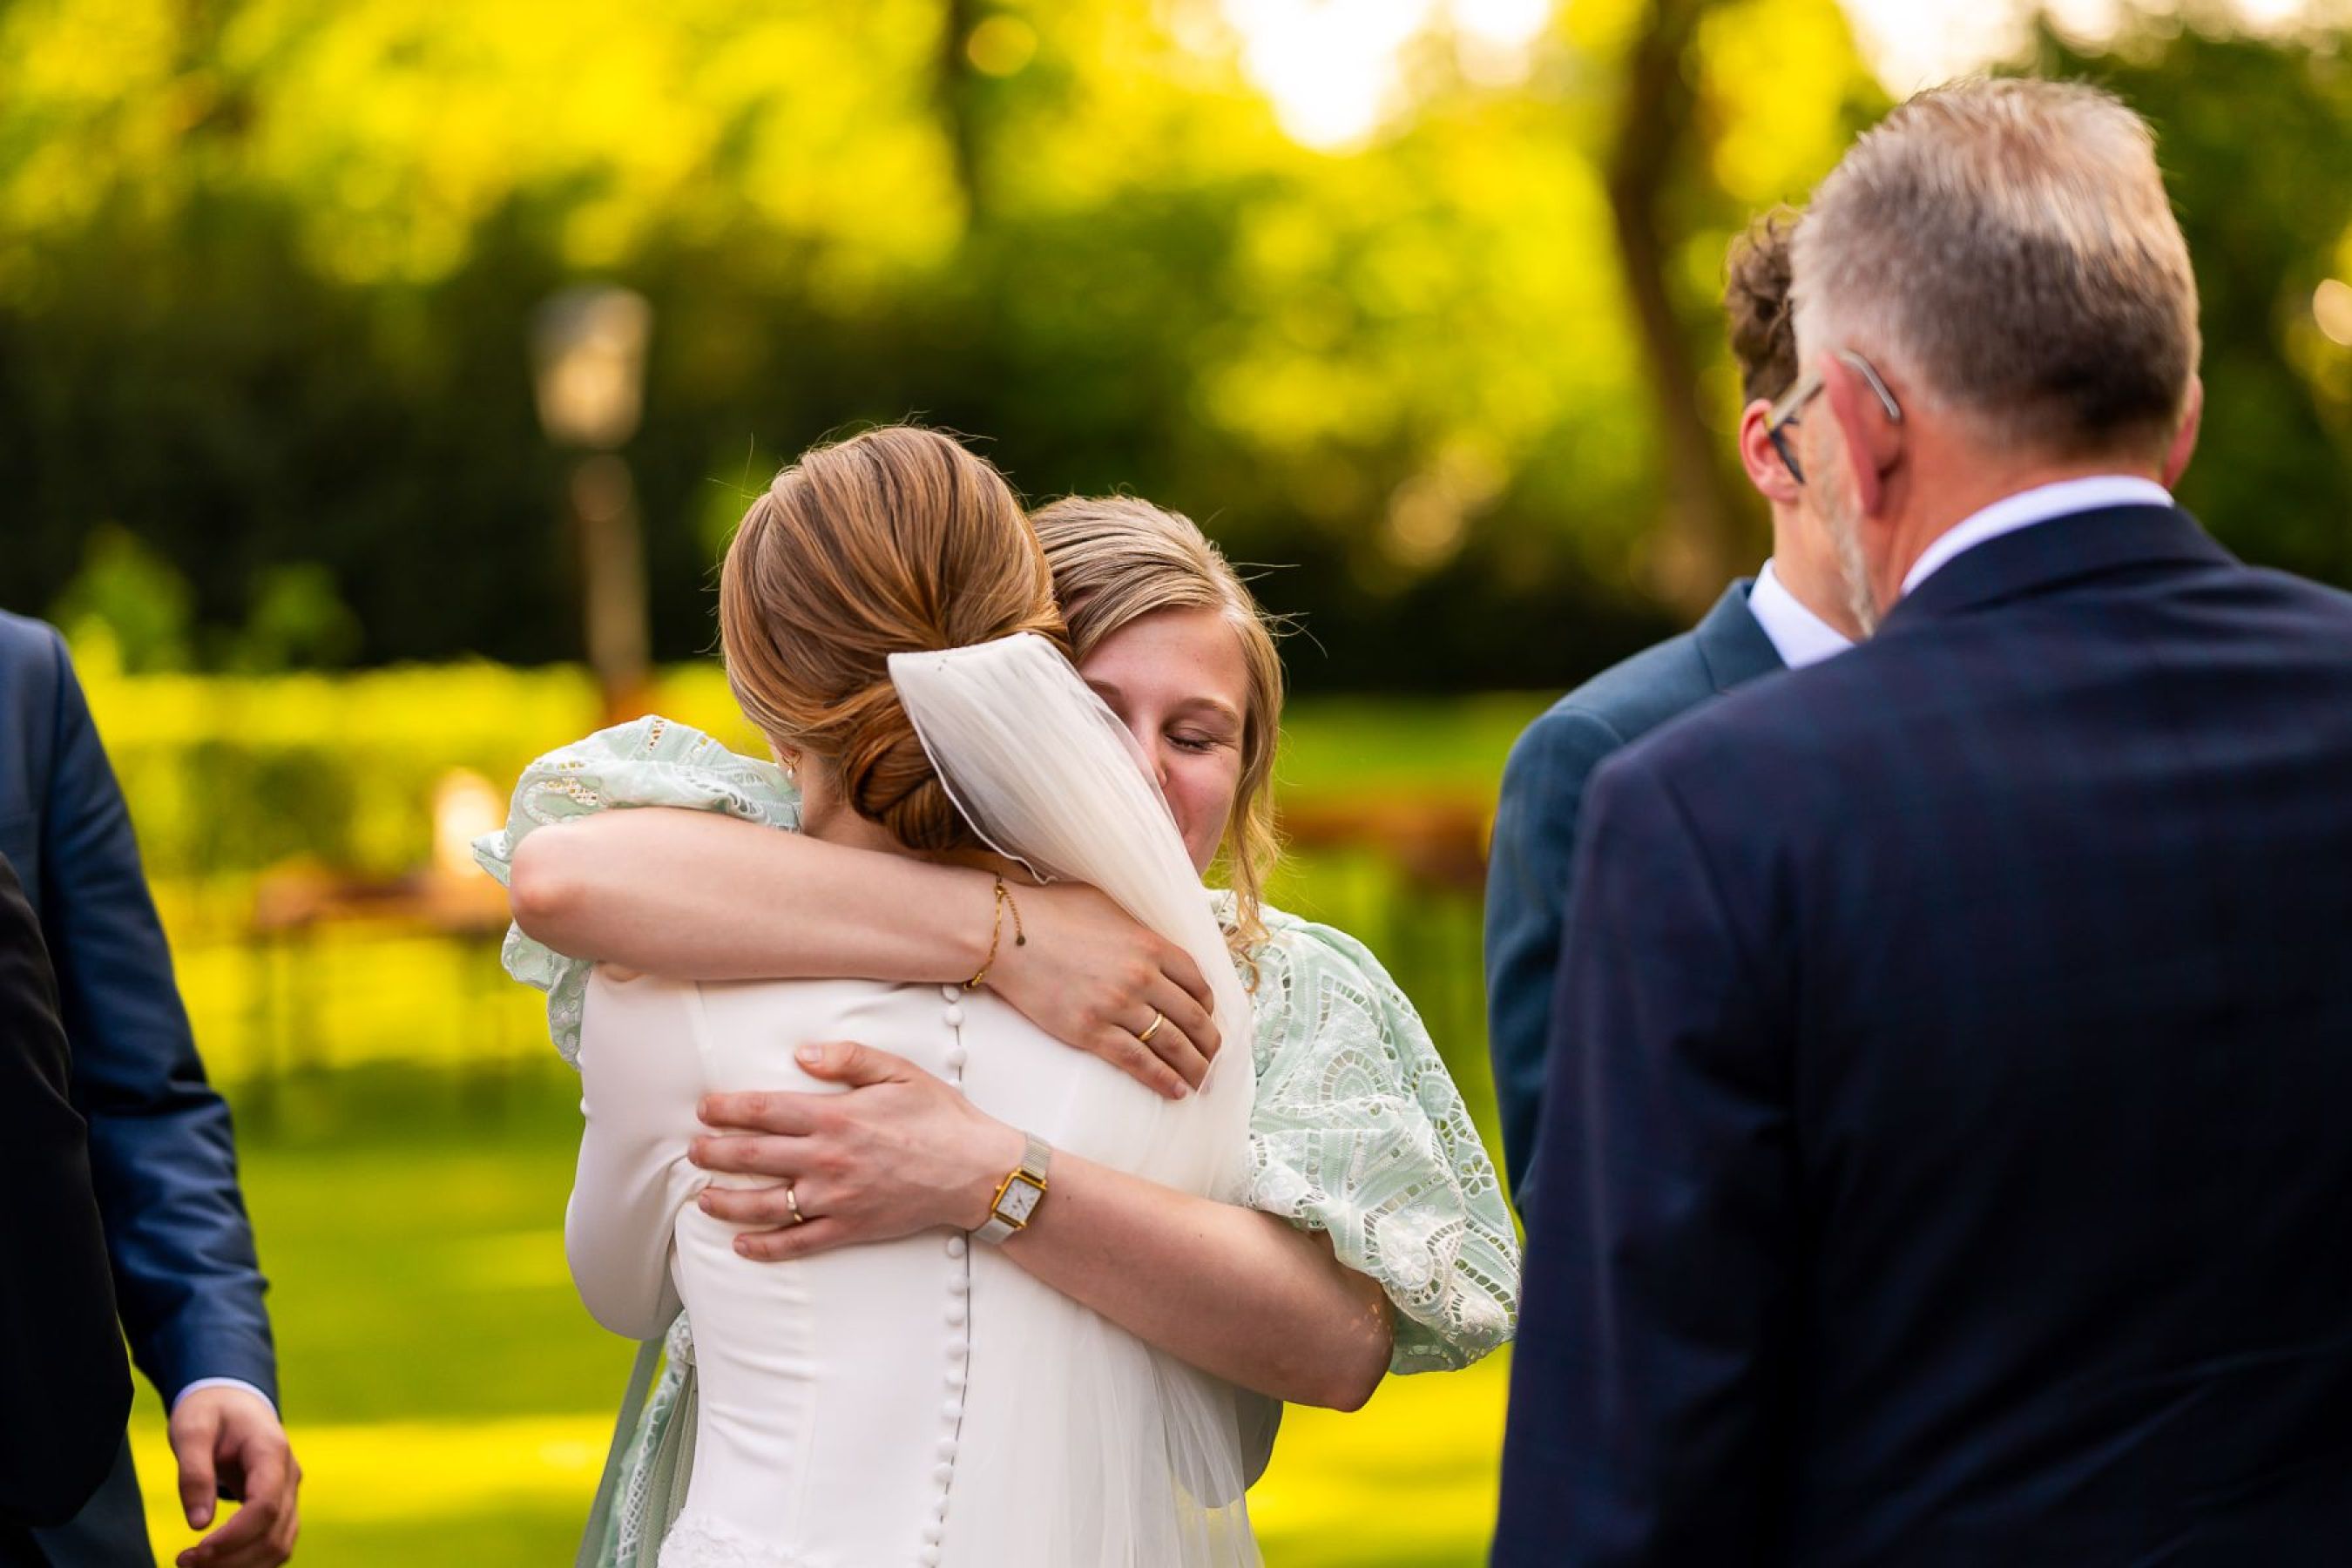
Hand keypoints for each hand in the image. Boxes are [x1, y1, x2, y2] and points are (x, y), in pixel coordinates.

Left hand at [167, 1385, 299, 1567]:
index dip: (234, 1537)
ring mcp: (290, 1492)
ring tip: (195, 1566)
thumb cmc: (211, 1411)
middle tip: (183, 1562)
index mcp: (271, 1451)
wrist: (234, 1400)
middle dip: (231, 1558)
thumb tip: (199, 1524)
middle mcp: (289, 1475)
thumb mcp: (192, 1429)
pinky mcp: (281, 1506)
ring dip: (241, 1565)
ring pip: (279, 1545)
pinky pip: (275, 1544)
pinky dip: (250, 1562)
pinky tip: (217, 1563)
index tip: (195, 1552)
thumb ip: (194, 1473)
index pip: (265, 1506)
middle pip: (274, 1534)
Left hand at [694, 1042, 1025, 1261]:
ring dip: (727, 1202)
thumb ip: (848, 1059)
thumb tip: (800, 1054)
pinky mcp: (849, 1227)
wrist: (976, 1171)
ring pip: (765, 1205)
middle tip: (693, 1151)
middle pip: (753, 1157)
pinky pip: (798, 1241)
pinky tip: (742, 1245)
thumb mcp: (899, 1071)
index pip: (764, 1111)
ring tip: (703, 1197)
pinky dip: (765, 1247)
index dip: (727, 1110)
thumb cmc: (940, 1116)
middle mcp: (827, 1159)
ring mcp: (836, 1198)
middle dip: (714, 1154)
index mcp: (836, 1117)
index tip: (705, 1109)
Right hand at [986, 882, 1221, 1097]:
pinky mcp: (1090, 1032)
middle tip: (1212, 1056)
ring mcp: (1117, 1006)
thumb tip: (1154, 946)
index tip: (1207, 1017)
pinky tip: (1176, 1090)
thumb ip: (1137, 928)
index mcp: (1151, 944)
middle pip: (1192, 1017)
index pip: (1197, 982)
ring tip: (1201, 1080)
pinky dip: (1162, 1079)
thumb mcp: (1107, 905)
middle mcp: (1142, 977)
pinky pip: (1137, 1061)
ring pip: (1171, 1044)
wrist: (1006, 933)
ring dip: (1193, 1066)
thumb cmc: (1051, 911)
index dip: (1208, 1005)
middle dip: (1208, 1042)